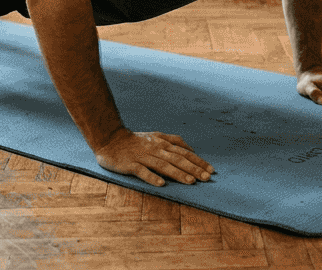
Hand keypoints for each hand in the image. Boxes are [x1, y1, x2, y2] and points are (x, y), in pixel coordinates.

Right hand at [95, 129, 214, 186]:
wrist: (110, 138)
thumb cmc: (135, 140)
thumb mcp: (157, 136)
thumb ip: (174, 141)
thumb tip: (192, 149)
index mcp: (163, 143)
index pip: (184, 152)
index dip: (198, 161)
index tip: (211, 170)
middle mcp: (155, 149)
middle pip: (177, 159)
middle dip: (193, 168)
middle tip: (206, 178)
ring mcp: (143, 156)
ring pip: (163, 165)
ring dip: (178, 173)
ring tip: (190, 181)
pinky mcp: (130, 164)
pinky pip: (142, 171)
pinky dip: (152, 177)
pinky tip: (161, 184)